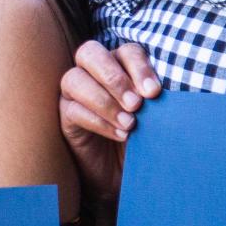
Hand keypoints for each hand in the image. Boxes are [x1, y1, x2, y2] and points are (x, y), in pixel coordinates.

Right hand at [57, 41, 162, 206]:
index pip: (126, 51)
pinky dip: (98, 121)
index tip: (154, 93)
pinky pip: (73, 110)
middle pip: (90, 52)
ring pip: (74, 79)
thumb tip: (159, 92)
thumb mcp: (156, 118)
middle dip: (114, 78)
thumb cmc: (145, 139)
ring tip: (129, 124)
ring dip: (103, 100)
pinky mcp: (66, 117)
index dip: (139, 67)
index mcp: (121, 65)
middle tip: (136, 105)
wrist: (128, 174)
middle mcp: (94, 72)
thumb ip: (155, 101)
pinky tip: (120, 135)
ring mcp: (75, 93)